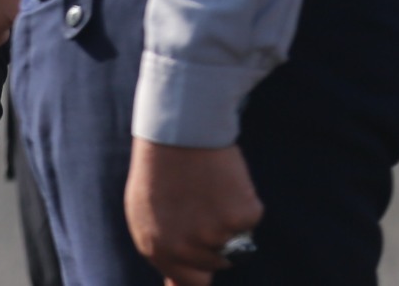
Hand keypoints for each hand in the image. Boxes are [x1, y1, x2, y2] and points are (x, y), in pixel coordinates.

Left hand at [127, 139, 262, 285]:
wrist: (179, 128)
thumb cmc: (161, 168)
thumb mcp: (147, 213)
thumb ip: (165, 252)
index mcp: (156, 249)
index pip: (190, 282)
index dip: (201, 271)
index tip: (207, 261)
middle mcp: (183, 248)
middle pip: (218, 263)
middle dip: (215, 238)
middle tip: (200, 200)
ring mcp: (214, 234)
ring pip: (236, 240)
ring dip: (228, 218)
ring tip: (207, 186)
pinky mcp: (240, 217)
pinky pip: (250, 218)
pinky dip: (243, 200)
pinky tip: (224, 179)